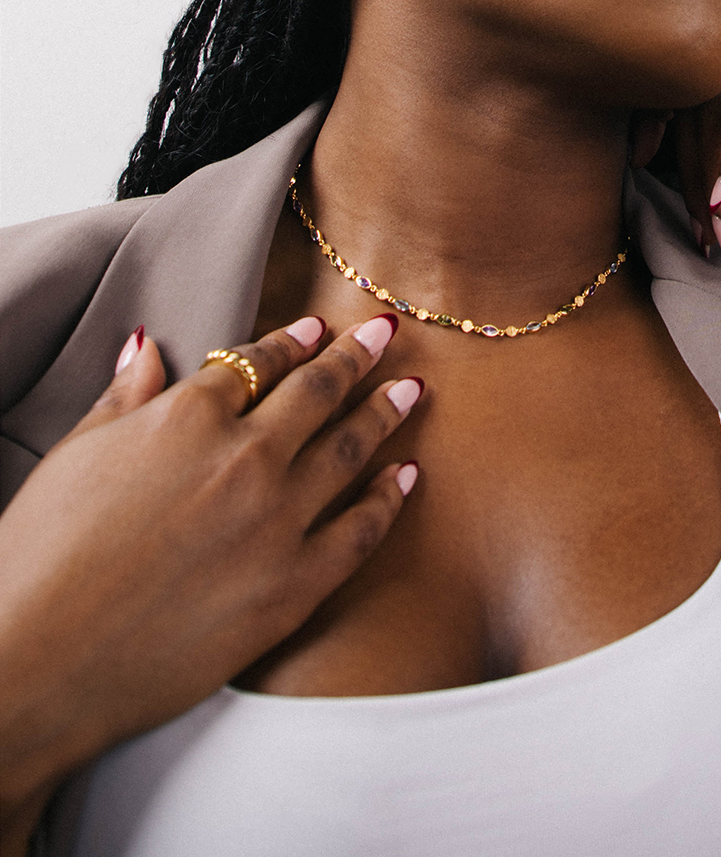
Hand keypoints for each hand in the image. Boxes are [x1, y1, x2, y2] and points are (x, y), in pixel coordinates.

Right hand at [0, 314, 420, 844]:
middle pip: (318, 393)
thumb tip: (147, 346)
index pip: (257, 363)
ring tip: (411, 390)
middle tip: (387, 335)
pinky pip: (360, 531)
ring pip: (350, 449)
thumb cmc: (39, 557)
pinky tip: (407, 477)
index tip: (318, 328)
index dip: (292, 342)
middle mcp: (245, 457)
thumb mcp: (75, 454)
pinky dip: (389, 498)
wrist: (36, 663)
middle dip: (357, 357)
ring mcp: (277, 522)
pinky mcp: (294, 587)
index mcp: (189, 417)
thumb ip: (125, 397)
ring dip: (386, 413)